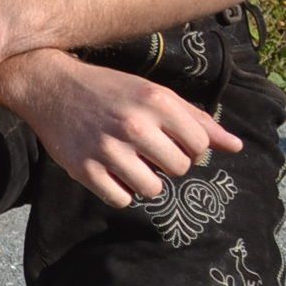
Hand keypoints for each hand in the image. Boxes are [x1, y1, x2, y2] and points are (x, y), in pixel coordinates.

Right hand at [2, 54, 242, 208]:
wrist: (48, 85)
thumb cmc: (108, 89)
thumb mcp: (153, 93)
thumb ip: (197, 119)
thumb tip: (237, 147)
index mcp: (157, 101)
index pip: (201, 145)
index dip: (189, 146)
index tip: (169, 138)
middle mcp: (134, 125)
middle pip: (180, 169)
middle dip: (168, 164)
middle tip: (147, 151)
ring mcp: (108, 149)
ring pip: (153, 189)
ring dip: (146, 181)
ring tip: (130, 164)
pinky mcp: (84, 168)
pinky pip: (121, 199)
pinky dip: (120, 191)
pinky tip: (111, 173)